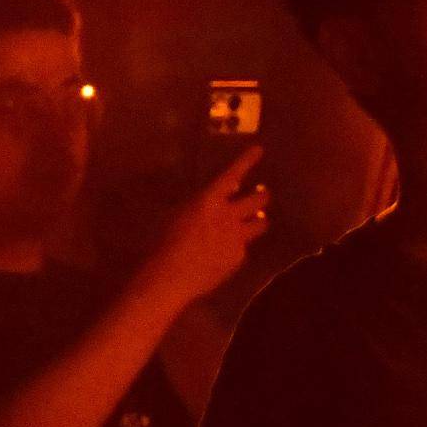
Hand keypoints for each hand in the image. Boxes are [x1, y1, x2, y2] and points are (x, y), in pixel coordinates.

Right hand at [153, 147, 268, 299]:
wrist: (170, 277)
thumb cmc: (163, 242)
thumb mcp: (176, 214)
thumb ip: (198, 204)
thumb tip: (207, 200)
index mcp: (208, 200)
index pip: (232, 174)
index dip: (246, 161)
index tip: (260, 150)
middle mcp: (228, 215)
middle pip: (259, 199)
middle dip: (263, 195)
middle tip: (263, 194)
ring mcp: (237, 237)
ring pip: (262, 223)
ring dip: (260, 219)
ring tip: (257, 221)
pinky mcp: (239, 257)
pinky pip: (245, 247)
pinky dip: (239, 246)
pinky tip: (225, 253)